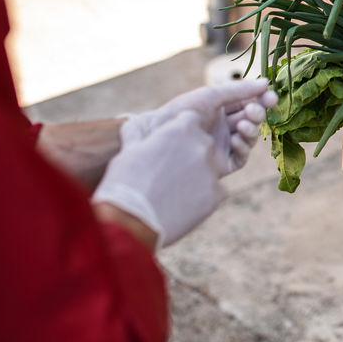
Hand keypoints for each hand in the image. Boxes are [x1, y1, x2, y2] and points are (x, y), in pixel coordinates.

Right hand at [93, 110, 228, 247]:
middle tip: (171, 170)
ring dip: (197, 175)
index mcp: (181, 129)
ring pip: (210, 168)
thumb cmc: (125, 183)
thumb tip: (132, 122)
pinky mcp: (216, 195)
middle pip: (203, 143)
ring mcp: (212, 170)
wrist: (132, 221)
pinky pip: (215, 191)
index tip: (169, 144)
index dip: (179, 132)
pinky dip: (203, 196)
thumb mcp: (127, 151)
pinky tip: (183, 205)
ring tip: (174, 191)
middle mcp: (202, 146)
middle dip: (190, 153)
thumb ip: (136, 133)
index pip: (190, 120)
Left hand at [120, 79, 277, 173]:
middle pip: (252, 119)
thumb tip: (266, 82)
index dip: (262, 99)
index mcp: (220, 108)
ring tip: (242, 126)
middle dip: (257, 113)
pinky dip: (243, 147)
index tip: (271, 96)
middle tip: (254, 110)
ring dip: (252, 129)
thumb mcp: (210, 96)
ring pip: (249, 137)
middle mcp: (224, 126)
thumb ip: (239, 89)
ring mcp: (223, 145)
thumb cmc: (181, 112)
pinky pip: (241, 156)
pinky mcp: (222, 164)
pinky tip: (236, 140)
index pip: (248, 101)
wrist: (159, 138)